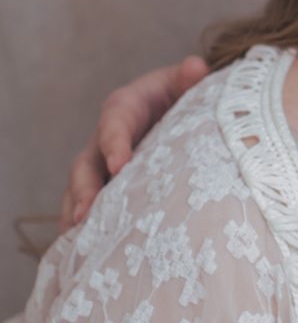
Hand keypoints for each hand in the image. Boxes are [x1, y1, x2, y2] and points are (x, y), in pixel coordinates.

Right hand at [57, 55, 208, 229]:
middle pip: (85, 165)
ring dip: (76, 215)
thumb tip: (197, 66)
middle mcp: (102, 139)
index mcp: (122, 109)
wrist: (169, 107)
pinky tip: (80, 256)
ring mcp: (98, 167)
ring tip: (77, 244)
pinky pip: (84, 210)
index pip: (114, 125)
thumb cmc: (176, 94)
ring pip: (78, 192)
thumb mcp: (181, 82)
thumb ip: (187, 77)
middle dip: (85, 190)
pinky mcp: (102, 187)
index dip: (115, 145)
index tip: (120, 166)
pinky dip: (80, 231)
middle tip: (87, 214)